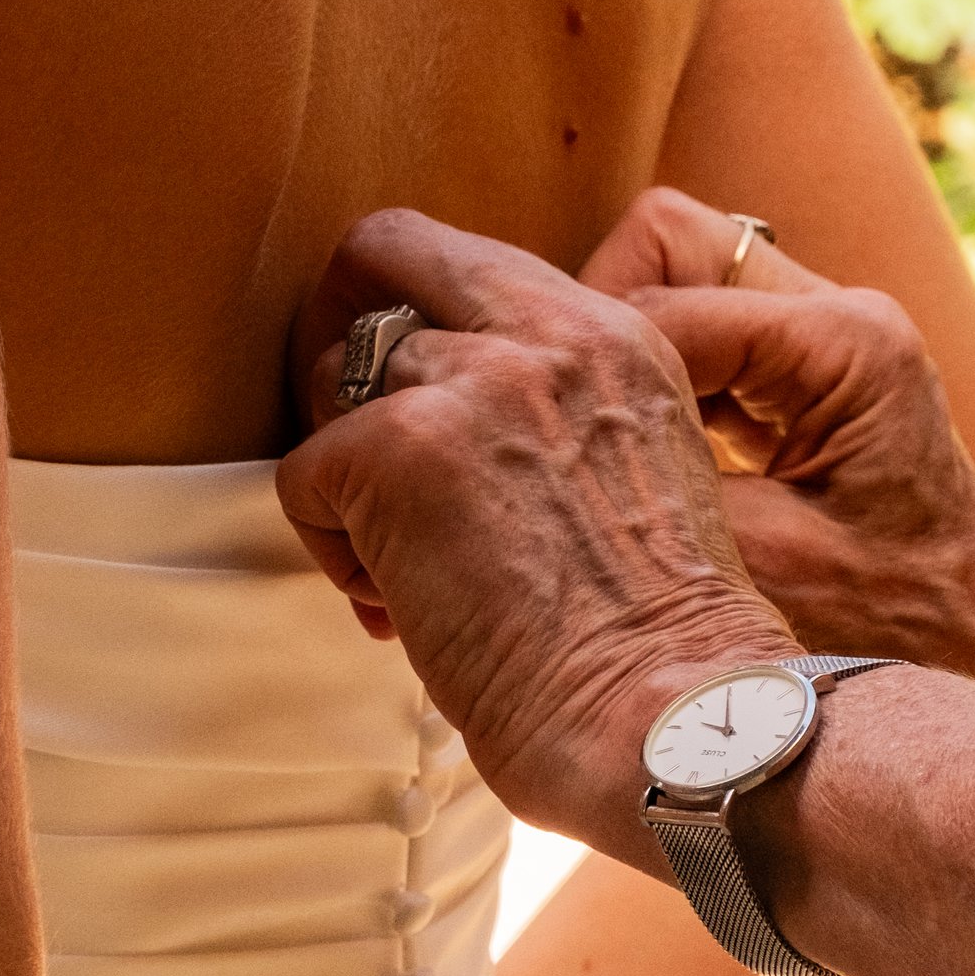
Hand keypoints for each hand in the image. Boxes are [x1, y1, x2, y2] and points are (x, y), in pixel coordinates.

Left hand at [283, 207, 793, 860]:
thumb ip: (558, 415)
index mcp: (616, 337)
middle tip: (356, 452)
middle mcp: (547, 335)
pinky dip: (330, 551)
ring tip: (402, 573)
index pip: (469, 256)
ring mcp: (470, 384)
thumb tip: (452, 420)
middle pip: (381, 258)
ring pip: (334, 382)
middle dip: (345, 349)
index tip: (403, 392)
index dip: (409, 308)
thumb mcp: (636, 472)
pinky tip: (396, 612)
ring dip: (348, 478)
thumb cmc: (658, 648)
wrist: (670, 718)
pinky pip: (304, 477)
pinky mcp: (399, 451)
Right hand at [578, 189, 974, 748]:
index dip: (583, 364)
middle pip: (664, 245)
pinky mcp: (805, 373)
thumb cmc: (891, 637)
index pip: (659, 297)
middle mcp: (838, 313)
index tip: (529, 438)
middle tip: (560, 429)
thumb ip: (653, 483)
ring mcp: (824, 335)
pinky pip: (696, 335)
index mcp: (842, 343)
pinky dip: (650, 386)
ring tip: (586, 450)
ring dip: (618, 358)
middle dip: (596, 328)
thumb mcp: (754, 566)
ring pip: (671, 279)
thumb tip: (532, 440)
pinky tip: (627, 464)